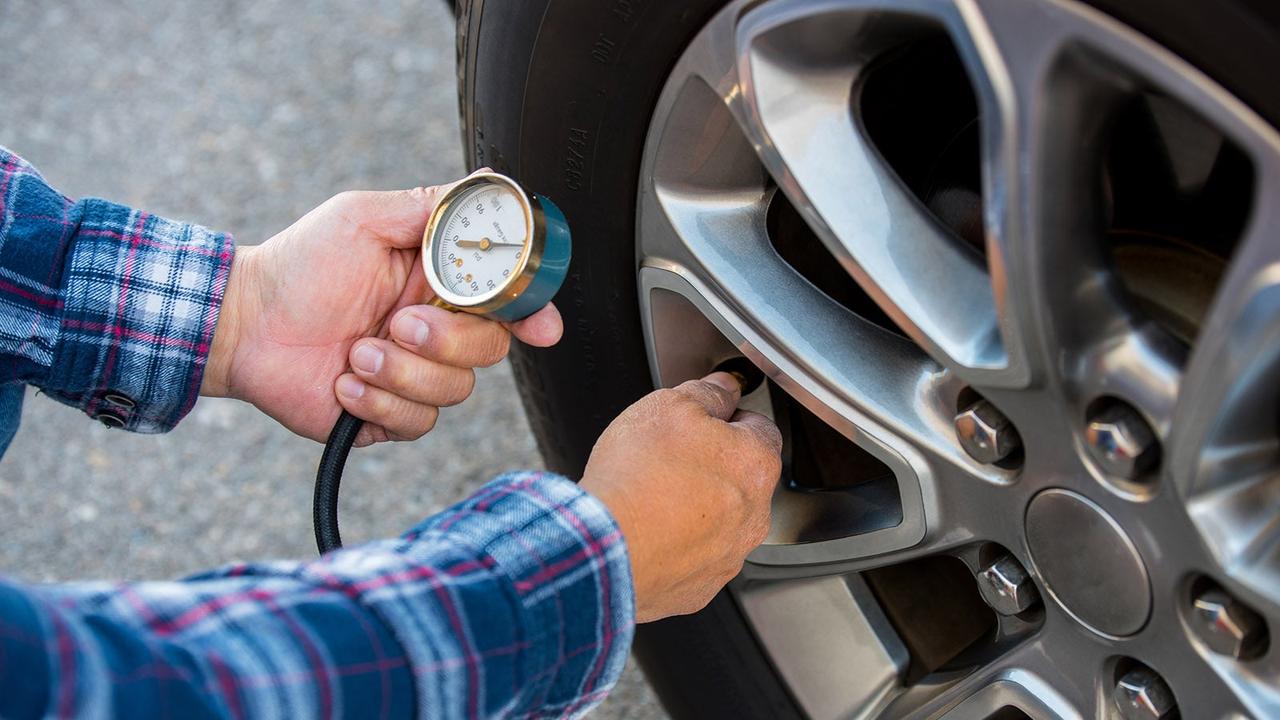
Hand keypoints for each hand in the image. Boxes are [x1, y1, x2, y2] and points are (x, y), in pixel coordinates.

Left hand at [202, 180, 562, 445]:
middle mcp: (436, 331)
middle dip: (447, 339)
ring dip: (400, 372)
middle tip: (399, 323)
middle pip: (490, 348)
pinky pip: (417, 421)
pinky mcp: (390, 414)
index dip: (532, 312)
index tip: (541, 327)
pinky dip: (377, 401)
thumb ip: (430, 207)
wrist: (243, 324)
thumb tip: (488, 181)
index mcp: (440, 284)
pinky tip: (343, 383)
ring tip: (354, 353)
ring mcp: (415, 375)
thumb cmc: (299, 265)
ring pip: (455, 389)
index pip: (506, 300)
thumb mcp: (364, 218)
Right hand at [580, 373, 781, 622]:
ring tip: (652, 498)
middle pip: (740, 480)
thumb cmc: (637, 477)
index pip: (759, 429)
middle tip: (668, 459)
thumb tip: (723, 388)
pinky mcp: (698, 588)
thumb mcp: (669, 406)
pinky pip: (694, 559)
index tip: (702, 421)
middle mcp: (754, 516)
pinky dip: (676, 546)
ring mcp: (728, 557)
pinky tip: (648, 532)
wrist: (602, 547)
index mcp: (756, 465)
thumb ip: (707, 393)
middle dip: (711, 467)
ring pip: (719, 523)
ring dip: (695, 509)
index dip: (727, 419)